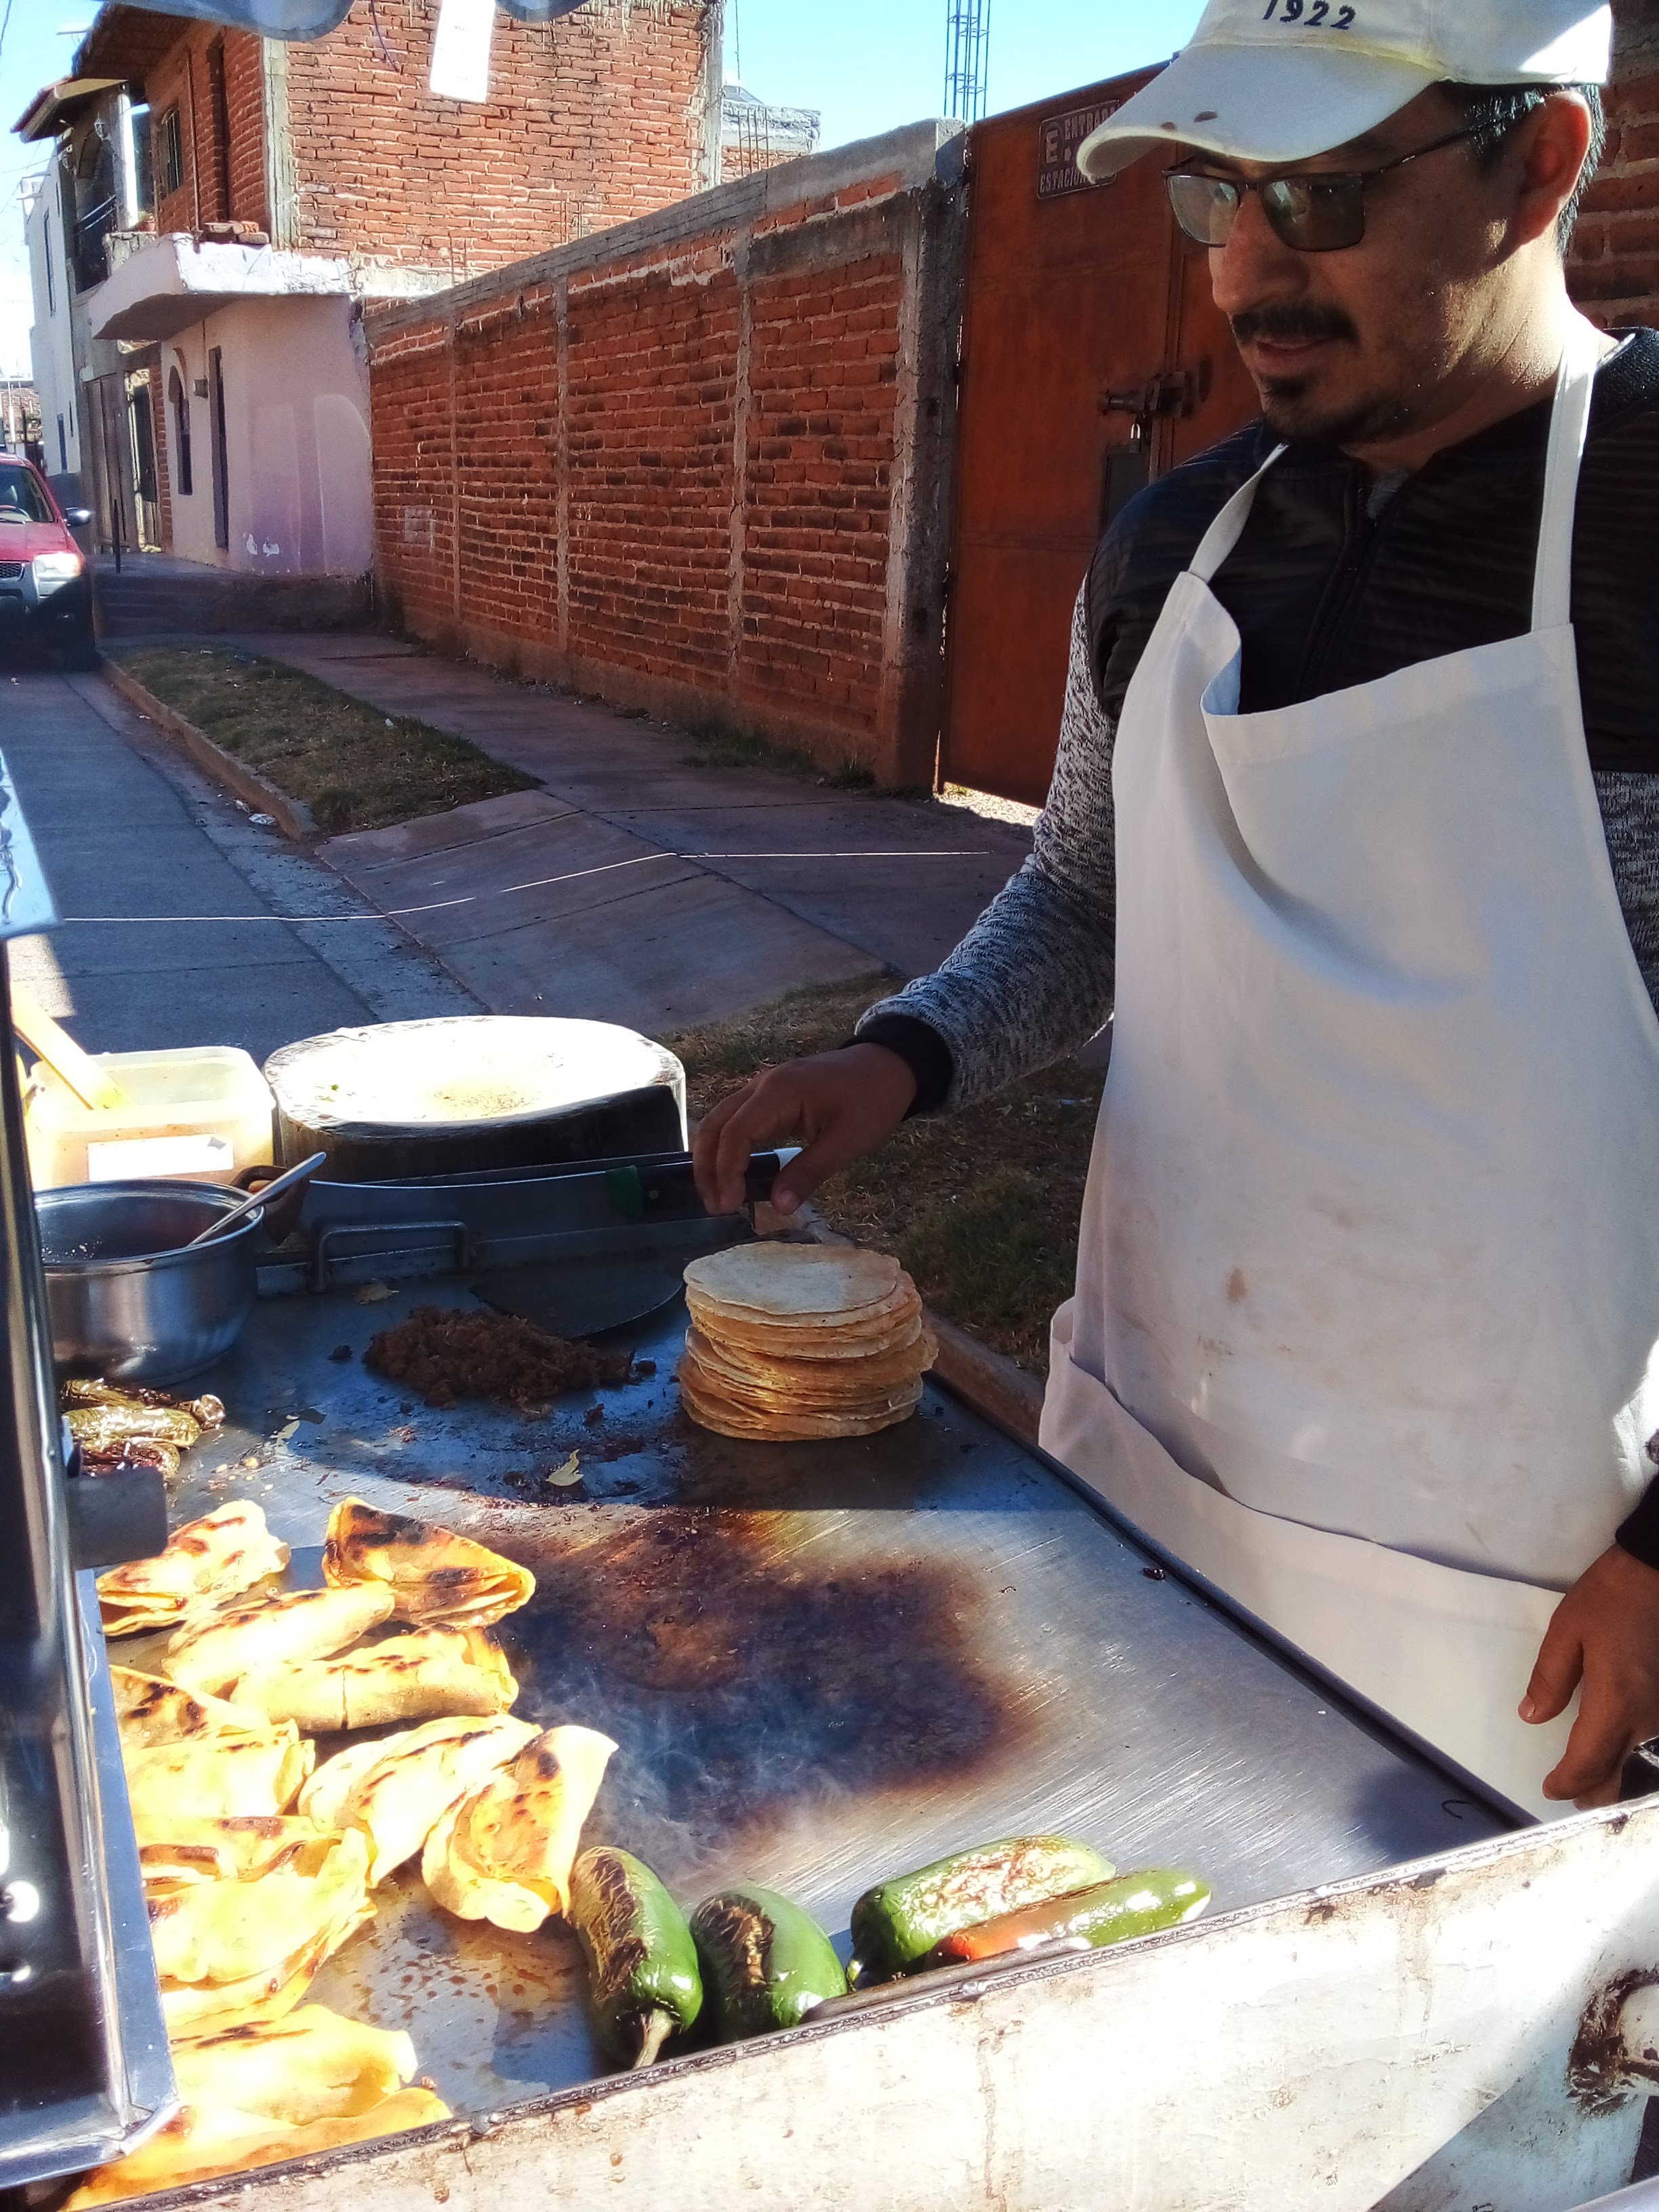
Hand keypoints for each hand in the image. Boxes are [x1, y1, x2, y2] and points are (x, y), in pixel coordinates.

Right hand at [691, 1044, 918, 1218]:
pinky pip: (736, 1119)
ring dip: (712, 1157)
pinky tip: (733, 1172)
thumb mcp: (847, 1142)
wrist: (888, 1066)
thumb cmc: (872, 1102)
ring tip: (718, 1195)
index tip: (729, 1206)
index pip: (736, 1134)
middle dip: (708, 1167)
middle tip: (715, 1207)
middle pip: (716, 1125)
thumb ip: (810, 1172)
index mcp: (779, 1093)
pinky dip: (726, 1146)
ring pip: (720, 1120)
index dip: (726, 1172)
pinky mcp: (769, 1094)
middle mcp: (761, 1085)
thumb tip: (778, 1207)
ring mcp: (763, 1086)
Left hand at [1521, 1545, 1658, 1807]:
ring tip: (1594, 1785)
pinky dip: (1632, 1754)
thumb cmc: (1610, 1600)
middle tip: (1573, 1800)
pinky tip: (1620, 1751)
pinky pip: (1650, 1738)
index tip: (1550, 1789)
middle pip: (1620, 1772)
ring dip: (1616, 1775)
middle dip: (1595, 1791)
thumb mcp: (1567, 1632)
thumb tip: (1532, 1716)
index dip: (1568, 1782)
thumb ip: (1550, 1678)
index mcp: (1615, 1703)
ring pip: (1638, 1759)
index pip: (1589, 1761)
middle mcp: (1645, 1718)